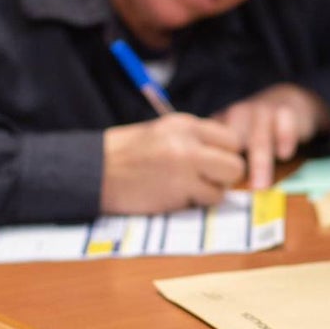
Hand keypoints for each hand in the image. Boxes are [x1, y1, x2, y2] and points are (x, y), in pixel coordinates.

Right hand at [101, 113, 245, 212]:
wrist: (93, 171)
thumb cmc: (126, 154)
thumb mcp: (162, 133)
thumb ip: (193, 140)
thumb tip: (224, 154)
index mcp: (186, 124)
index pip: (231, 139)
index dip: (227, 155)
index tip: (215, 164)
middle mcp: (190, 143)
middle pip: (236, 164)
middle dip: (225, 176)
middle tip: (207, 180)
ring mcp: (186, 168)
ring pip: (224, 186)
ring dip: (210, 192)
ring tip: (187, 190)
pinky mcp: (179, 191)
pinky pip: (206, 201)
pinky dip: (196, 203)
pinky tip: (176, 197)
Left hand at [213, 83, 329, 188]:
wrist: (287, 100)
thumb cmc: (256, 130)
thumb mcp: (236, 139)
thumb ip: (224, 162)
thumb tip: (212, 198)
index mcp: (221, 124)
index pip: (211, 145)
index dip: (210, 167)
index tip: (211, 192)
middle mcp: (238, 116)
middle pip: (233, 142)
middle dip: (233, 168)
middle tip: (231, 193)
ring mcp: (262, 113)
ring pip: (259, 137)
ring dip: (260, 162)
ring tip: (261, 187)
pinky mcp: (286, 111)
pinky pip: (285, 122)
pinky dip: (284, 137)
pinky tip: (284, 154)